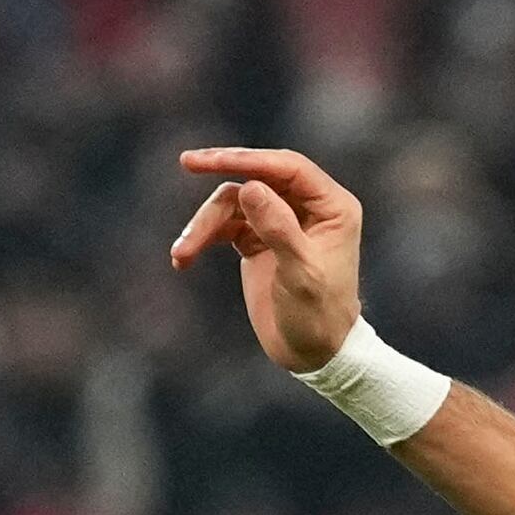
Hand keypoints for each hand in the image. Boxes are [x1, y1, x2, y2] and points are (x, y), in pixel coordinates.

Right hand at [170, 145, 368, 371]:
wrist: (315, 355)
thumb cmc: (318, 317)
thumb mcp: (301, 275)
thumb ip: (278, 229)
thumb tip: (250, 186)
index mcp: (332, 207)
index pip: (288, 167)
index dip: (248, 159)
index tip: (210, 160)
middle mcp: (309, 207)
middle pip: (258, 174)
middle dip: (221, 170)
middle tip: (187, 162)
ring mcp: (281, 220)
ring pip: (235, 201)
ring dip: (204, 224)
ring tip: (182, 253)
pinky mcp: (258, 238)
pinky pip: (224, 224)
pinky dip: (203, 238)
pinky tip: (183, 259)